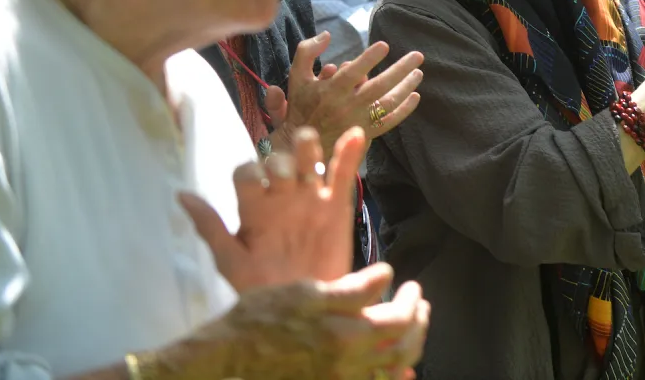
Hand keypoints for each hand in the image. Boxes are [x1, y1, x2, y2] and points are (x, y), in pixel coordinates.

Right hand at [164, 265, 428, 379]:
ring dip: (408, 349)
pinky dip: (388, 375)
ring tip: (409, 329)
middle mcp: (349, 365)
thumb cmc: (259, 320)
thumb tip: (388, 275)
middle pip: (403, 349)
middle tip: (420, 306)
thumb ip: (351, 289)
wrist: (223, 360)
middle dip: (418, 326)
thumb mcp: (304, 293)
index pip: (400, 320)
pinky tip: (392, 365)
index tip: (411, 286)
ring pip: (391, 371)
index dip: (412, 302)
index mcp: (346, 334)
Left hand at [180, 126, 364, 289]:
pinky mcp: (337, 207)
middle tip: (284, 180)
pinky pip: (343, 175)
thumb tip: (181, 194)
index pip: (247, 172)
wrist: (302, 312)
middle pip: (279, 159)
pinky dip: (350, 153)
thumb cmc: (262, 290)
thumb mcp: (231, 261)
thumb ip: (210, 227)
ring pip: (309, 158)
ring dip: (307, 146)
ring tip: (307, 147)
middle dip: (279, 162)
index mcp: (253, 209)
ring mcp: (310, 199)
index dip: (250, 171)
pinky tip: (354, 135)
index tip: (257, 186)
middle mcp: (281, 198)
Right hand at [267, 32, 423, 154]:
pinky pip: (389, 122)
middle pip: (378, 86)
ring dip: (405, 87)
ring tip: (418, 73)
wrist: (301, 142)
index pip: (353, 72)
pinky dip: (404, 110)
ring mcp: (358, 121)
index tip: (385, 45)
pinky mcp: (366, 132)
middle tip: (417, 56)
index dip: (369, 58)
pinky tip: (415, 96)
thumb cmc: (302, 105)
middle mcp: (346, 106)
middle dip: (400, 70)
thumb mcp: (297, 76)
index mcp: (330, 90)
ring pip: (387, 104)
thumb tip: (327, 35)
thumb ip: (307, 52)